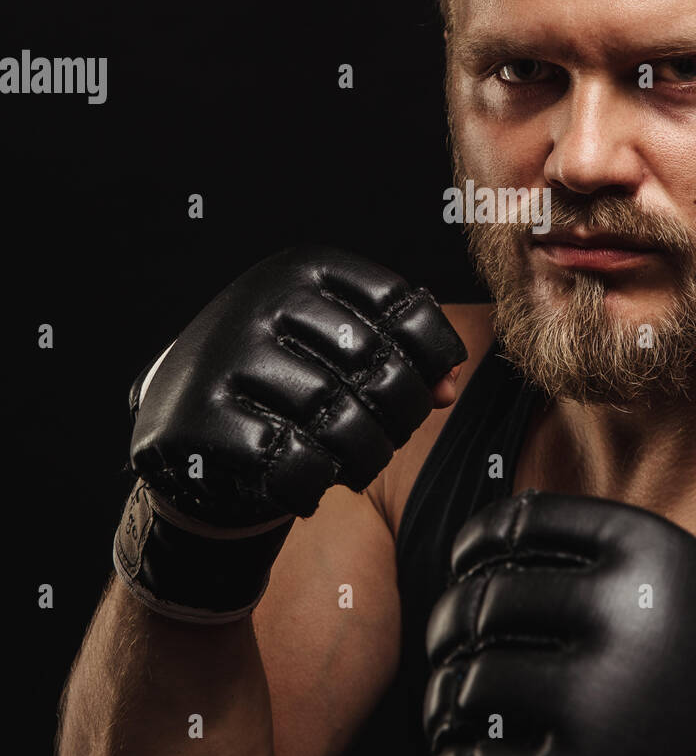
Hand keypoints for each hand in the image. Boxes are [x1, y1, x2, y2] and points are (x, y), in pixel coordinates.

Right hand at [129, 244, 467, 526]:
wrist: (186, 419)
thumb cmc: (285, 379)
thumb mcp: (338, 349)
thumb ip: (403, 357)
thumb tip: (447, 387)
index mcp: (303, 269)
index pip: (400, 302)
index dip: (433, 353)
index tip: (434, 389)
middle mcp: (265, 301)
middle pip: (378, 365)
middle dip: (401, 416)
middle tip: (389, 438)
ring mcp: (230, 357)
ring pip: (340, 420)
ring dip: (364, 458)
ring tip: (355, 465)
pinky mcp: (204, 417)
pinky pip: (294, 462)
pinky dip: (315, 486)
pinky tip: (310, 484)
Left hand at [423, 489, 695, 755]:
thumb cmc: (693, 678)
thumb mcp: (671, 587)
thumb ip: (594, 554)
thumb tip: (485, 538)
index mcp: (654, 552)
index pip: (520, 522)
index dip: (474, 545)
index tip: (464, 568)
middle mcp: (632, 618)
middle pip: (483, 602)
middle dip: (448, 627)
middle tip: (448, 648)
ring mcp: (604, 707)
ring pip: (467, 684)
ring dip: (445, 703)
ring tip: (454, 713)